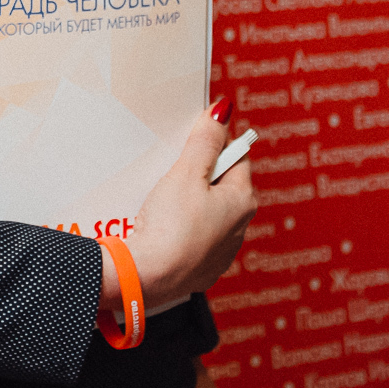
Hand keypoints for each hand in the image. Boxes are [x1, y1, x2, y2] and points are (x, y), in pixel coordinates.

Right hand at [102, 110, 255, 314]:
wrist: (146, 277)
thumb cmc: (170, 227)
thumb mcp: (186, 173)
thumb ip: (205, 141)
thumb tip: (223, 111)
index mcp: (242, 201)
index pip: (237, 158)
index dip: (215, 144)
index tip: (194, 140)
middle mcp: (239, 229)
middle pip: (222, 185)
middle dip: (200, 175)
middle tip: (174, 171)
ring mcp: (220, 253)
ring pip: (208, 213)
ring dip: (190, 203)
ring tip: (164, 200)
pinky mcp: (200, 269)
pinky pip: (194, 238)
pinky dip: (181, 229)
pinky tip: (162, 227)